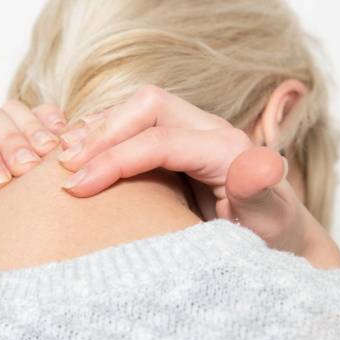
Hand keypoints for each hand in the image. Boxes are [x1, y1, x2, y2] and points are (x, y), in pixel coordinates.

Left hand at [0, 102, 67, 223]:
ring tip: (49, 158)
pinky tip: (64, 141)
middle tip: (27, 171)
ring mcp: (16, 132)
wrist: (14, 245)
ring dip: (36, 132)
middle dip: (12, 142)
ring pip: (21, 112)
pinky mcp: (45, 135)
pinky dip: (57, 123)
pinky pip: (50, 115)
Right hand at [56, 85, 339, 267]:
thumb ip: (260, 192)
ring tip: (60, 158)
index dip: (115, 160)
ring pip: (136, 107)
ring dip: (97, 127)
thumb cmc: (271, 233)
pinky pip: (134, 120)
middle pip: (147, 105)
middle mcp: (209, 129)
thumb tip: (264, 163)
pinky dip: (102, 131)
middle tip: (63, 167)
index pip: (160, 140)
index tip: (77, 188)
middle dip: (102, 131)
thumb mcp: (269, 221)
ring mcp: (192, 129)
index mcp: (227, 148)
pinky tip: (78, 154)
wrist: (278, 231)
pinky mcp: (177, 137)